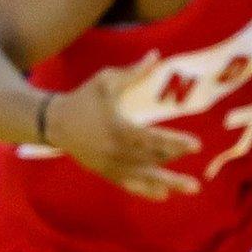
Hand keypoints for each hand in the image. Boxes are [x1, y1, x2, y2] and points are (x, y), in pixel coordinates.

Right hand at [45, 54, 202, 199]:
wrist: (54, 122)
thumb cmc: (84, 98)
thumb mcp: (106, 81)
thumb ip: (133, 72)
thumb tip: (156, 55)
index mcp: (118, 128)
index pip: (152, 139)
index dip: (175, 143)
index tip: (197, 145)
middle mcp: (115, 151)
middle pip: (151, 163)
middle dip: (174, 172)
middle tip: (197, 183)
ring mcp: (110, 164)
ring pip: (142, 177)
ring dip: (166, 184)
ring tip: (189, 189)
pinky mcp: (105, 172)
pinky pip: (128, 184)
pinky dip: (145, 190)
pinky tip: (163, 195)